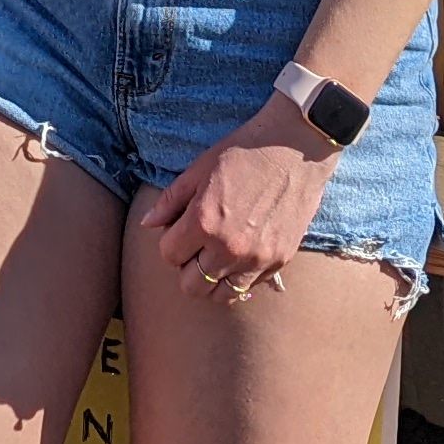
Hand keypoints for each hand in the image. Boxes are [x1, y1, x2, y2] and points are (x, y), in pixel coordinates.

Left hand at [136, 96, 343, 306]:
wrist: (295, 149)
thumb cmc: (243, 152)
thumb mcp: (199, 169)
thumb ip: (170, 201)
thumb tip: (147, 224)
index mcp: (204, 222)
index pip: (169, 255)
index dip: (170, 242)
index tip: (180, 230)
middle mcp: (229, 248)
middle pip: (191, 286)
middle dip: (186, 267)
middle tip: (195, 246)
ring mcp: (256, 258)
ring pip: (221, 295)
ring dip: (212, 279)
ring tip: (215, 256)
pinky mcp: (279, 261)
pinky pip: (249, 286)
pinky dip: (239, 276)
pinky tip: (240, 254)